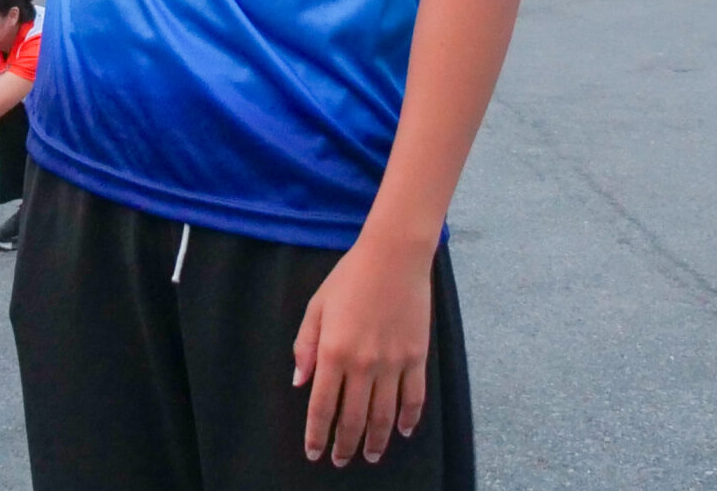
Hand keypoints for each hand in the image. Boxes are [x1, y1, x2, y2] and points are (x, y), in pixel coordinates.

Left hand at [294, 237, 432, 466]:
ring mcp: (392, 362)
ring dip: (376, 441)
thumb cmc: (350, 277)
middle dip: (344, 445)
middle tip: (341, 461)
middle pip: (353, 418)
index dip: (317, 435)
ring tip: (371, 456)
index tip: (314, 453)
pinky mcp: (416, 356)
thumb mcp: (316, 307)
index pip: (322, 407)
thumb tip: (299, 382)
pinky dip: (409, 419)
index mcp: (333, 352)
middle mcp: (362, 364)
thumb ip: (305, 346)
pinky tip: (404, 432)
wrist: (393, 256)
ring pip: (384, 415)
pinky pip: (414, 397)